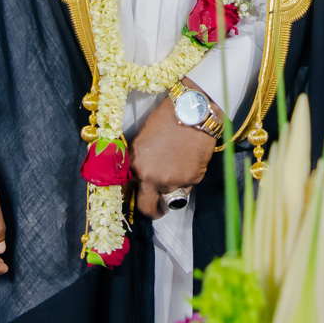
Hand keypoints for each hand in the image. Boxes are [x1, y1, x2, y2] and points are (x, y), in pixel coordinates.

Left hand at [130, 84, 217, 218]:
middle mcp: (153, 179)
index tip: (140, 196)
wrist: (192, 111)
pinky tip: (188, 162)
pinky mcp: (193, 179)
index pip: (130, 193)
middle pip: (149, 208)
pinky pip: (187, 186)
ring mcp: (174, 181)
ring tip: (177, 173)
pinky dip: (187, 179)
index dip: (135, 196)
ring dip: (172, 191)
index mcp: (137, 167)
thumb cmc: (165, 119)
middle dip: (152, 211)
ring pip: (171, 198)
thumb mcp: (142, 141)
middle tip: (157, 207)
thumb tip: (140, 177)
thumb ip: (138, 162)